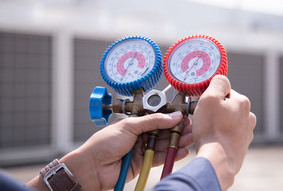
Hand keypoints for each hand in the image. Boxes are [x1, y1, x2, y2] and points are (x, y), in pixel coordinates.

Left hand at [28, 111, 192, 190]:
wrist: (92, 167)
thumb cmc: (104, 143)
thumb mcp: (129, 126)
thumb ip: (153, 121)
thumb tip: (172, 115)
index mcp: (136, 122)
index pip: (158, 117)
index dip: (171, 116)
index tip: (184, 116)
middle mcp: (140, 134)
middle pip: (163, 131)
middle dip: (177, 129)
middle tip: (190, 127)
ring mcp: (143, 148)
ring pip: (164, 143)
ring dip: (177, 141)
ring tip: (190, 138)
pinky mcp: (144, 162)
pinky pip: (161, 157)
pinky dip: (171, 154)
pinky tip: (182, 150)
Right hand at [192, 75, 255, 189]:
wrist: (217, 161)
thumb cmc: (212, 131)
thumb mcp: (209, 98)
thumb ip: (217, 83)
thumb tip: (222, 79)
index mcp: (242, 102)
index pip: (224, 91)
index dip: (210, 97)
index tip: (203, 105)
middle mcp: (248, 116)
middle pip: (226, 106)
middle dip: (214, 111)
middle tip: (203, 119)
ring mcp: (246, 132)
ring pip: (226, 121)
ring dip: (217, 124)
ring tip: (207, 132)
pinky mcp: (241, 146)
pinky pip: (227, 135)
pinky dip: (219, 136)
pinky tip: (212, 141)